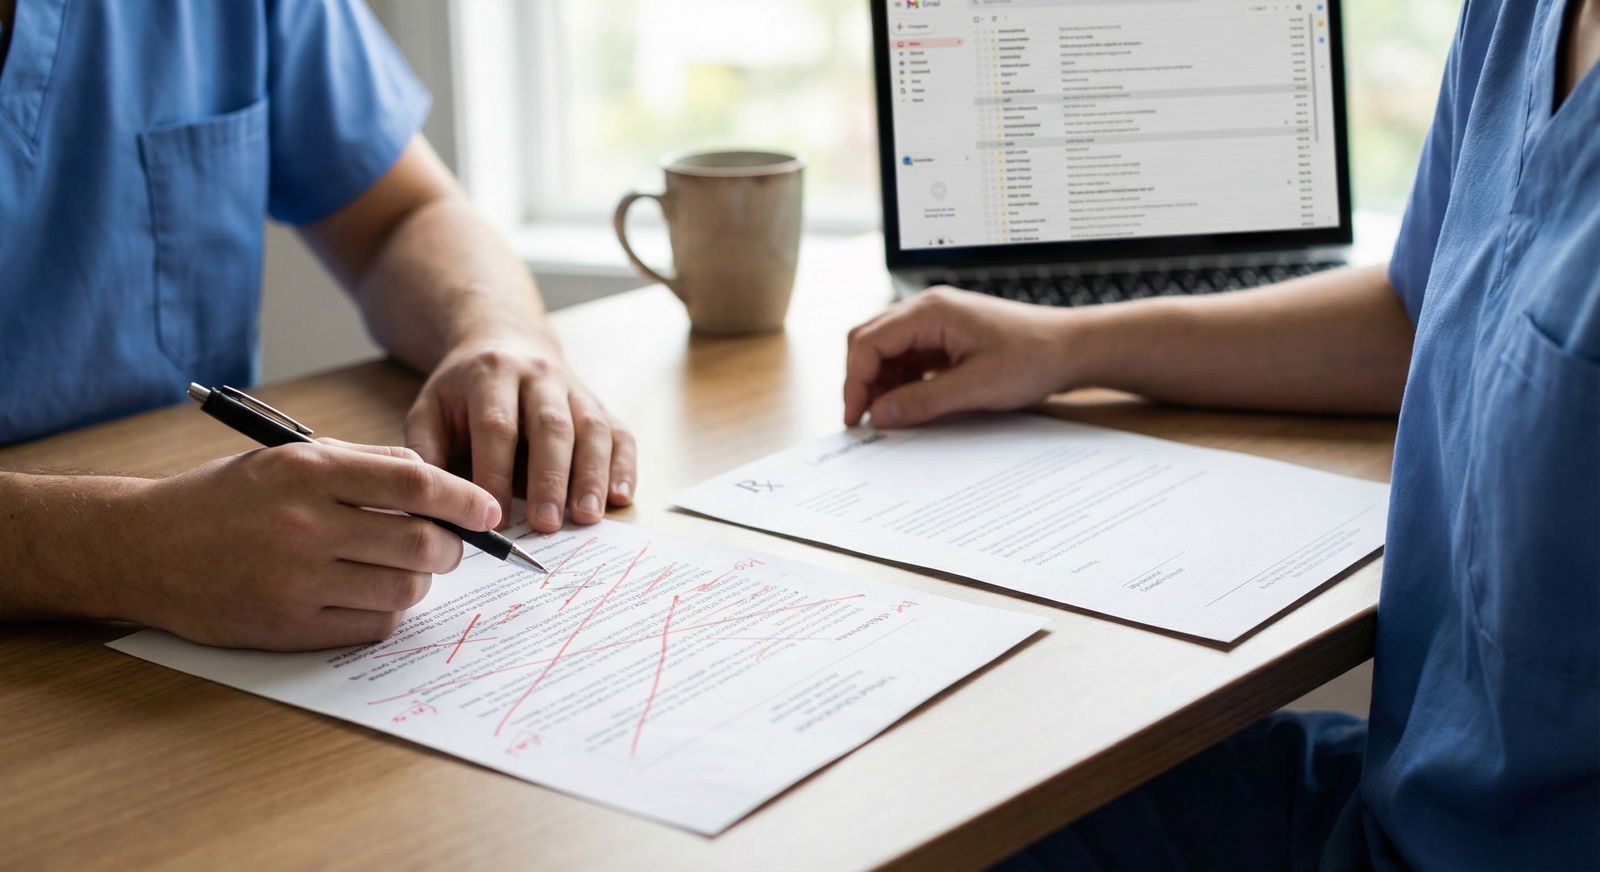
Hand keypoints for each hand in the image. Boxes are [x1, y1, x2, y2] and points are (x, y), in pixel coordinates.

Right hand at [110, 440, 500, 650]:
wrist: (145, 547)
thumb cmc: (227, 499)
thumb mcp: (289, 459)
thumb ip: (364, 464)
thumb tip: (439, 481)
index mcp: (308, 471)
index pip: (414, 482)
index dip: (464, 499)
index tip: (488, 510)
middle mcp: (304, 524)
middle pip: (420, 543)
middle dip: (450, 548)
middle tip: (448, 546)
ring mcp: (295, 581)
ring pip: (403, 590)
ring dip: (420, 581)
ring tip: (404, 569)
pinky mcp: (287, 627)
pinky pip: (372, 626)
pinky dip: (387, 612)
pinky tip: (371, 595)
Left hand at [402, 337, 635, 533]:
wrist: (504, 344)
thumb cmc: (464, 392)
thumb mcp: (430, 410)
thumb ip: (427, 454)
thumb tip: (432, 506)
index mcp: (491, 374)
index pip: (497, 426)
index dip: (496, 473)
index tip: (493, 519)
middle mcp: (539, 375)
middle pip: (551, 426)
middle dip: (550, 477)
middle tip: (547, 523)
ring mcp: (575, 388)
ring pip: (591, 429)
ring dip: (591, 476)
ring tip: (586, 518)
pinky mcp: (600, 404)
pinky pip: (620, 434)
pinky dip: (623, 467)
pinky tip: (619, 499)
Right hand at [844, 286, 1078, 427]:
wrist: (1072, 348)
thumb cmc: (1033, 357)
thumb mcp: (976, 387)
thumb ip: (922, 401)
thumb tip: (878, 415)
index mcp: (930, 311)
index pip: (869, 343)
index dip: (855, 382)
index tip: (855, 418)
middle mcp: (928, 310)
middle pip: (870, 342)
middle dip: (862, 381)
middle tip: (864, 420)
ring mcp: (937, 323)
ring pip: (888, 351)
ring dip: (882, 383)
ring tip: (889, 417)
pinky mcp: (947, 338)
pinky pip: (910, 358)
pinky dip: (902, 382)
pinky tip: (910, 405)